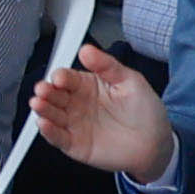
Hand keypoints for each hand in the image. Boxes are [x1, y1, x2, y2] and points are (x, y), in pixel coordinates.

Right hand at [26, 42, 176, 179]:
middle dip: (45, 91)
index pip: (67, 78)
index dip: (61, 77)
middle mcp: (76, 104)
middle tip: (43, 89)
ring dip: (42, 109)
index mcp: (86, 86)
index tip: (61, 77)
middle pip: (54, 95)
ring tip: (38, 103)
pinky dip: (48, 131)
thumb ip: (108, 66)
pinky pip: (57, 137)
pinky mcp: (73, 144)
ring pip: (51, 114)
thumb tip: (87, 50)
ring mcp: (73, 124)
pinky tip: (44, 123)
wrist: (156, 144)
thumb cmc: (145, 112)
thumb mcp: (131, 81)